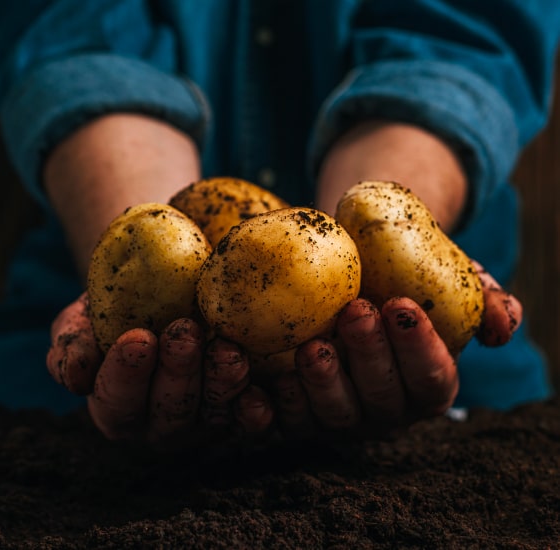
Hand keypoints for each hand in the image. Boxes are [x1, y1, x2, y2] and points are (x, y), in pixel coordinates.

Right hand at [46, 294, 273, 449]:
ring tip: (229, 352)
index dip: (125, 376)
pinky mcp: (241, 415)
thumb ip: (73, 342)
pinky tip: (262, 390)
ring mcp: (204, 423)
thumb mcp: (88, 316)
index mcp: (118, 406)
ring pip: (213, 418)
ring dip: (222, 387)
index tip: (138, 338)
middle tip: (187, 333)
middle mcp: (161, 423)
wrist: (167, 296)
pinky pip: (252, 424)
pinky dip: (258, 411)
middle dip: (178, 374)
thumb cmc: (122, 308)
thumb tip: (77, 374)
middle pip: (169, 415)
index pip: (116, 402)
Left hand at [272, 263, 521, 440]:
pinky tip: (257, 391)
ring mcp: (337, 416)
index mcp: (424, 383)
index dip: (419, 348)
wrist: (351, 278)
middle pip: (381, 400)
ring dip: (321, 385)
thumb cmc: (401, 280)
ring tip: (311, 346)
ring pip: (333, 416)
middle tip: (356, 311)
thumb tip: (504, 324)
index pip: (431, 379)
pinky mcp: (295, 415)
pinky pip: (282, 424)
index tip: (402, 305)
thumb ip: (483, 300)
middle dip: (370, 357)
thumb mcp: (448, 282)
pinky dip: (268, 413)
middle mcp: (382, 409)